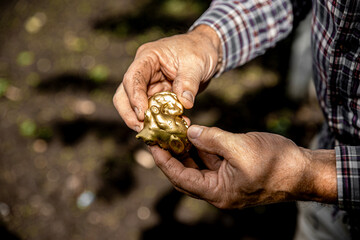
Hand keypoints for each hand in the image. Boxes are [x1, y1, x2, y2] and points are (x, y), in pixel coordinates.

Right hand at [113, 25, 221, 131]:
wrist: (207, 51)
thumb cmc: (199, 49)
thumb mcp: (196, 63)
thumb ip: (189, 82)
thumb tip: (184, 104)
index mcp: (148, 57)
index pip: (132, 78)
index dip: (134, 97)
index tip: (143, 115)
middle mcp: (144, 73)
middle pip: (124, 95)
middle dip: (131, 115)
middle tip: (143, 130)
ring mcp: (150, 86)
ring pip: (136, 107)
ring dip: (145, 122)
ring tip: (156, 135)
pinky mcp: (158, 97)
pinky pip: (153, 112)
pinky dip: (159, 123)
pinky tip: (170, 130)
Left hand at [150, 126, 336, 208]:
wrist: (303, 170)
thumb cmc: (277, 163)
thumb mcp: (240, 148)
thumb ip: (212, 139)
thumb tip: (191, 132)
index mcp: (218, 192)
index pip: (182, 178)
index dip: (165, 162)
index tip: (152, 145)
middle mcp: (218, 189)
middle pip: (186, 173)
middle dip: (172, 154)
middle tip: (160, 136)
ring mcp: (225, 180)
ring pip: (198, 165)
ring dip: (186, 149)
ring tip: (175, 130)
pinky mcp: (232, 171)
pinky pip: (211, 159)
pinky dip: (201, 147)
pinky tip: (195, 132)